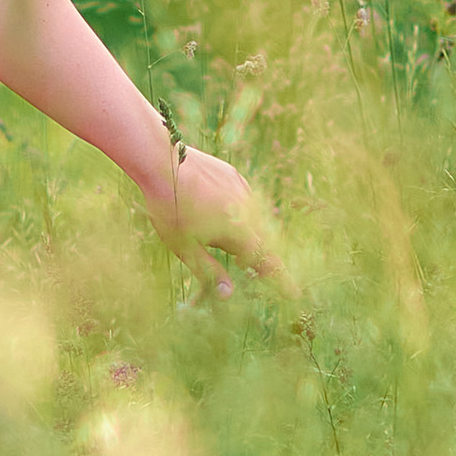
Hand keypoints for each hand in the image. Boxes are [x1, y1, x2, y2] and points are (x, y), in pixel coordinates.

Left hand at [152, 146, 286, 293]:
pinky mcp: (233, 175)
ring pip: (251, 219)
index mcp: (238, 232)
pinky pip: (241, 200)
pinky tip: (209, 205)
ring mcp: (242, 189)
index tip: (294, 294)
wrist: (162, 161)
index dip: (281, 279)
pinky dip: (233, 210)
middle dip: (251, 256)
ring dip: (240, 231)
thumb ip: (209, 271)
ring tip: (209, 225)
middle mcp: (248, 210)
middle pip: (260, 241)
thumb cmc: (169, 207)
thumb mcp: (184, 247)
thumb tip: (227, 294)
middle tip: (238, 262)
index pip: (267, 262)